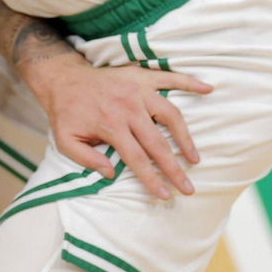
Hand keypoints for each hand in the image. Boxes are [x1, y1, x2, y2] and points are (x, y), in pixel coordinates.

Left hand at [21, 53, 209, 199]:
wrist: (63, 78)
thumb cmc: (66, 112)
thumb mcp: (65, 140)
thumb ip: (86, 159)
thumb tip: (111, 174)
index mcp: (110, 124)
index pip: (137, 158)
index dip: (151, 179)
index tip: (164, 195)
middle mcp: (128, 107)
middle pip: (158, 143)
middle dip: (174, 168)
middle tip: (188, 187)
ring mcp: (138, 89)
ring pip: (170, 114)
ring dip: (185, 137)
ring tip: (194, 157)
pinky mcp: (142, 76)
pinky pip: (170, 78)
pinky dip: (190, 82)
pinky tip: (208, 89)